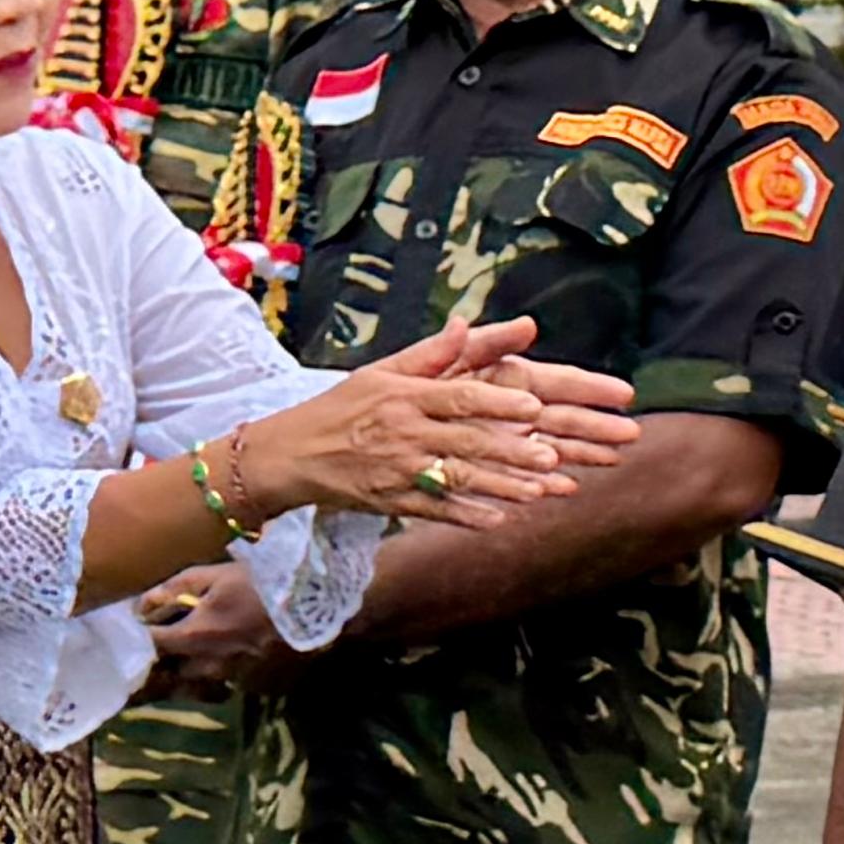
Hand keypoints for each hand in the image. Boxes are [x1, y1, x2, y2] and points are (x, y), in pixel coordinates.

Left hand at [149, 566, 297, 693]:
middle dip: (165, 659)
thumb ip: (174, 589)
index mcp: (194, 636)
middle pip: (172, 671)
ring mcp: (234, 678)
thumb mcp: (216, 574)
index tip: (137, 626)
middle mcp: (209, 665)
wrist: (319, 603)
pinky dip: (220, 670)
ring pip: (200, 680)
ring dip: (192, 669)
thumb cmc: (263, 582)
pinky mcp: (257, 683)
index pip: (151, 645)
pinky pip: (227, 681)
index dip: (140, 636)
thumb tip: (139, 605)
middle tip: (163, 642)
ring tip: (195, 652)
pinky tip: (229, 654)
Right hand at [254, 315, 642, 527]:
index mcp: (405, 396)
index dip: (498, 403)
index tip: (535, 407)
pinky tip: (498, 520)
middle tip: (551, 455)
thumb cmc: (343, 406)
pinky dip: (466, 516)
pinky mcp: (391, 501)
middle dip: (510, 451)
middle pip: (465, 442)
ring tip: (538, 491)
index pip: (459, 398)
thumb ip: (432, 354)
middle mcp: (404, 433)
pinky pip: (434, 511)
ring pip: (456, 480)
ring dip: (499, 487)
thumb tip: (468, 323)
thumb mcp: (382, 371)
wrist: (292, 454)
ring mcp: (398, 471)